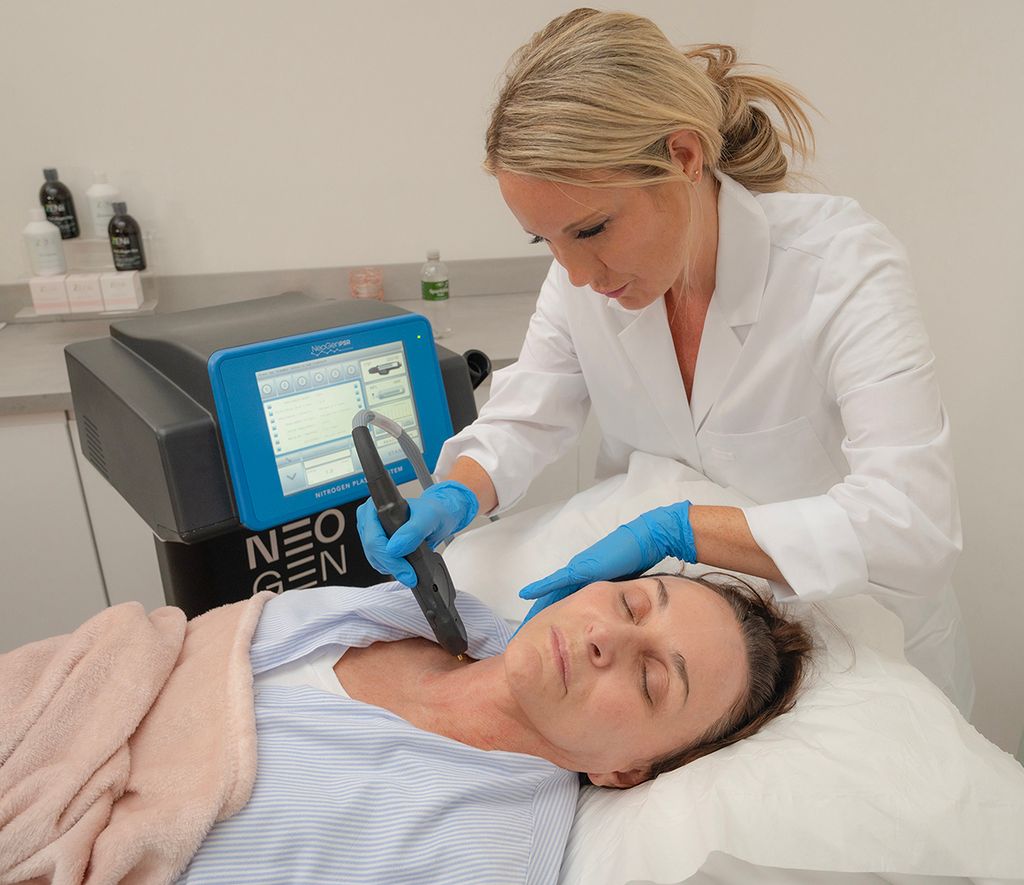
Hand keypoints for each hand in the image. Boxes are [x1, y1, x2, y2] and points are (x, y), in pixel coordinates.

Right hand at [356, 481, 478, 585]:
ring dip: (393, 568)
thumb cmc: (433, 513)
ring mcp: (372, 533)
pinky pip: (380, 562)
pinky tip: (406, 565)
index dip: (387, 556)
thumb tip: (394, 548)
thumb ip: (413, 531)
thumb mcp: (429, 518)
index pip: (373, 537)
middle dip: (393, 566)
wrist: (438, 518)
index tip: (406, 569)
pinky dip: (393, 568)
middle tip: (411, 576)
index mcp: (376, 507)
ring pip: (375, 559)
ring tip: (411, 568)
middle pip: (373, 550)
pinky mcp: (377, 544)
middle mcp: (370, 519)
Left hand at [517, 501, 696, 624]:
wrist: (644, 542)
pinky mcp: (581, 567)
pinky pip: (557, 580)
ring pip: (551, 592)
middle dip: (540, 617)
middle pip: (553, 599)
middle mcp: (579, 575)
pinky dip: (541, 587)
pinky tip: (526, 593)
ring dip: (537, 608)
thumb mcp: (621, 589)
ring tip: (523, 624)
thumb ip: (611, 601)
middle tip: (525, 633)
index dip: (552, 617)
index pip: (564, 602)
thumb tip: (609, 620)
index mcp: (586, 581)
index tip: (540, 634)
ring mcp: (578, 569)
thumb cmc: (636, 562)